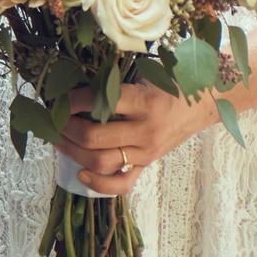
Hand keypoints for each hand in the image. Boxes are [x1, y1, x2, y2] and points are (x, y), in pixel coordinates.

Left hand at [57, 80, 215, 197]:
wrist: (205, 102)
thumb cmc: (171, 81)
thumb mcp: (147, 71)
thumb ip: (117, 79)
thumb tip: (74, 78)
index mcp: (145, 102)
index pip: (100, 103)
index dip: (72, 100)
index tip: (58, 96)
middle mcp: (146, 131)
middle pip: (94, 138)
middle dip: (65, 128)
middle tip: (52, 118)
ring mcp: (147, 152)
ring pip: (101, 162)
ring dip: (72, 151)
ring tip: (57, 138)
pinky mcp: (148, 165)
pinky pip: (121, 184)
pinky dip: (98, 184)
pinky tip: (79, 172)